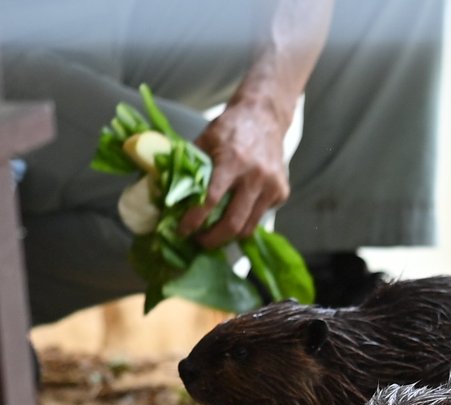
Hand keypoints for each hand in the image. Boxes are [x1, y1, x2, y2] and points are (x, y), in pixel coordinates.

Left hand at [178, 99, 290, 248]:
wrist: (264, 116)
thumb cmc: (231, 128)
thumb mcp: (206, 139)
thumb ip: (192, 165)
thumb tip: (168, 192)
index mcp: (232, 161)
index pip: (211, 199)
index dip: (195, 219)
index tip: (183, 231)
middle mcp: (256, 176)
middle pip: (233, 222)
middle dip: (213, 239)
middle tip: (199, 242)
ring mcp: (272, 186)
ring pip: (249, 226)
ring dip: (230, 236)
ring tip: (215, 234)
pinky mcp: (282, 191)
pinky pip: (261, 215)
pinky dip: (247, 219)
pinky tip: (237, 210)